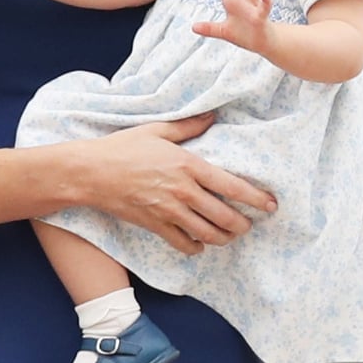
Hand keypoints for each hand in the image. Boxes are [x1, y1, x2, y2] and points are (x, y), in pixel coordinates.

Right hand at [75, 113, 276, 254]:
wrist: (91, 172)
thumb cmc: (123, 147)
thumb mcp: (157, 130)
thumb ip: (189, 126)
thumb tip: (213, 115)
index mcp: (188, 165)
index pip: (233, 187)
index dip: (256, 199)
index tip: (271, 205)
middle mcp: (183, 190)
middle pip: (225, 216)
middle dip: (243, 225)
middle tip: (248, 225)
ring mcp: (169, 211)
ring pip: (208, 234)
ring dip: (223, 238)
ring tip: (229, 235)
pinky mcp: (155, 225)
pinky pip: (184, 244)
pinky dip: (196, 247)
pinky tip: (199, 242)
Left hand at [193, 0, 272, 56]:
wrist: (261, 43)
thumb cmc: (244, 33)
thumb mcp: (224, 31)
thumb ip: (210, 29)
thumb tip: (193, 27)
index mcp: (233, 1)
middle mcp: (244, 0)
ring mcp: (253, 7)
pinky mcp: (262, 17)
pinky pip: (264, 8)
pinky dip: (265, 1)